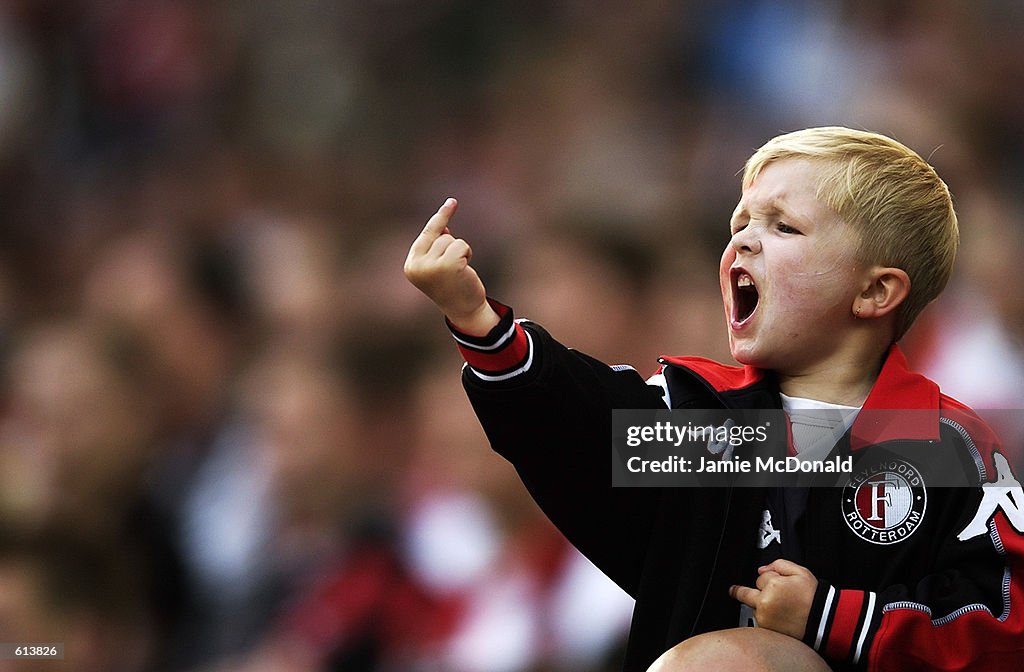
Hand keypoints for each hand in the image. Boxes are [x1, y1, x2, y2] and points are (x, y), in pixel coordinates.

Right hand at [404, 198, 498, 335]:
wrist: (464, 310)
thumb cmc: (453, 286)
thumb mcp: (440, 264)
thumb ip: (438, 246)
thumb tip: (444, 227)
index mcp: (411, 265)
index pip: (426, 234)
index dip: (440, 218)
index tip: (452, 201)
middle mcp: (417, 265)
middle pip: (441, 235)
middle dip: (452, 246)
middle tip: (456, 267)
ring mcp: (431, 266)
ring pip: (451, 240)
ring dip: (460, 252)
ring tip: (459, 271)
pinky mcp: (448, 266)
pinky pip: (461, 245)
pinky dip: (467, 253)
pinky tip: (465, 270)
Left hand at [729, 559, 816, 637]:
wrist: (824, 621)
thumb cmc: (814, 599)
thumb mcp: (801, 572)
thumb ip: (779, 564)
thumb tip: (762, 569)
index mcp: (772, 586)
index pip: (760, 577)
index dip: (769, 578)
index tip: (773, 581)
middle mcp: (765, 603)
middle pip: (745, 593)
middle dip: (738, 591)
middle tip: (732, 590)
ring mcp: (765, 619)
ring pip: (754, 608)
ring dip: (760, 606)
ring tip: (780, 608)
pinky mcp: (768, 630)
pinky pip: (759, 621)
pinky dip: (765, 618)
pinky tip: (779, 617)